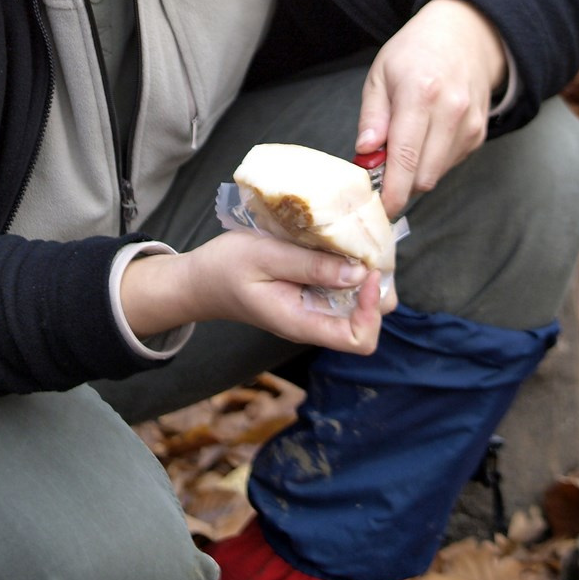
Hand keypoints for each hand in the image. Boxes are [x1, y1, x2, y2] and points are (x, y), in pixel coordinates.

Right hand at [119, 229, 395, 354]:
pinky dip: (350, 266)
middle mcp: (315, 322)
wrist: (202, 279)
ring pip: (360, 302)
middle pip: (368, 320)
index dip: (372, 307)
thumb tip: (358, 273)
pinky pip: (343, 287)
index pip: (358, 338)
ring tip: (356, 241)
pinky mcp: (311, 294)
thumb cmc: (226, 267)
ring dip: (365, 274)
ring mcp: (314, 309)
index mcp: (302, 323)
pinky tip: (341, 242)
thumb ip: (309, 266)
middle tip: (368, 248)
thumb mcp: (264, 257)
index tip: (365, 270)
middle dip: (376, 287)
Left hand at [355, 0, 505, 216]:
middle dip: (400, 185)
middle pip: (424, 175)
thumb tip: (364, 152)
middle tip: (381, 173)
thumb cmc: (415, 52)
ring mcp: (470, 124)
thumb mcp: (381, 74)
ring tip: (403, 146)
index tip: (379, 208)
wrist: (465, 35)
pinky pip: (450, 164)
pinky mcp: (480, 133)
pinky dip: (432, 161)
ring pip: (437, 174)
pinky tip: (425, 137)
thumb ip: (372, 115)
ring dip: (416, 173)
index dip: (392, 190)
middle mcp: (451, 110)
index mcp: (420, 93)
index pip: (405, 157)